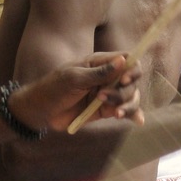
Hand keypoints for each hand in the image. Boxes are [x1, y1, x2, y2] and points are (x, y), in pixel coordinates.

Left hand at [19, 53, 143, 131]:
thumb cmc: (54, 87)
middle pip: (132, 81)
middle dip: (124, 92)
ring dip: (127, 105)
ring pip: (131, 97)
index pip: (128, 59)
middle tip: (102, 98)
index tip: (124, 79)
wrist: (42, 110)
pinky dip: (133, 115)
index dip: (132, 69)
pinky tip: (138, 121)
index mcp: (101, 63)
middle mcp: (108, 77)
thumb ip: (99, 73)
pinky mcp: (106, 110)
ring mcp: (108, 94)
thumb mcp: (74, 78)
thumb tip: (122, 61)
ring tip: (114, 114)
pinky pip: (124, 111)